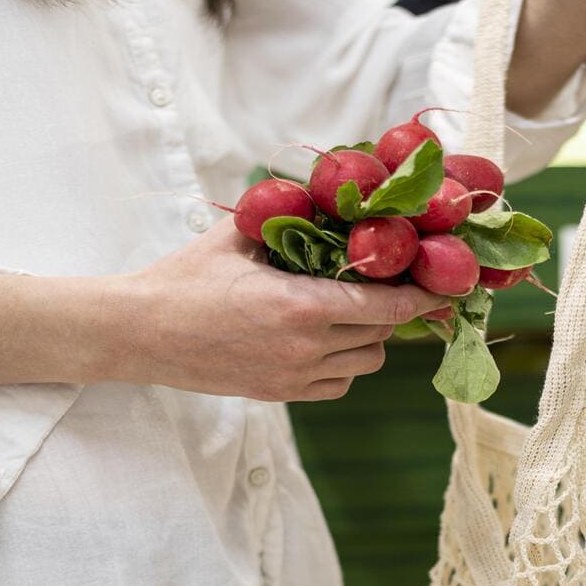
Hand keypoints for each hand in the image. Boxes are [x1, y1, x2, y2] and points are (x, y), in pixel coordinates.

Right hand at [105, 224, 447, 401]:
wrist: (140, 333)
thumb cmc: (185, 278)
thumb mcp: (240, 236)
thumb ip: (293, 216)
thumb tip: (337, 190)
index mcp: (298, 307)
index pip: (386, 307)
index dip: (422, 296)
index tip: (445, 284)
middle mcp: (304, 349)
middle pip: (383, 334)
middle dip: (394, 308)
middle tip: (394, 282)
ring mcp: (292, 378)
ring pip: (366, 363)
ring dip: (372, 337)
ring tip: (356, 310)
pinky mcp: (280, 395)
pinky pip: (338, 385)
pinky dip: (346, 364)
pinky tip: (329, 339)